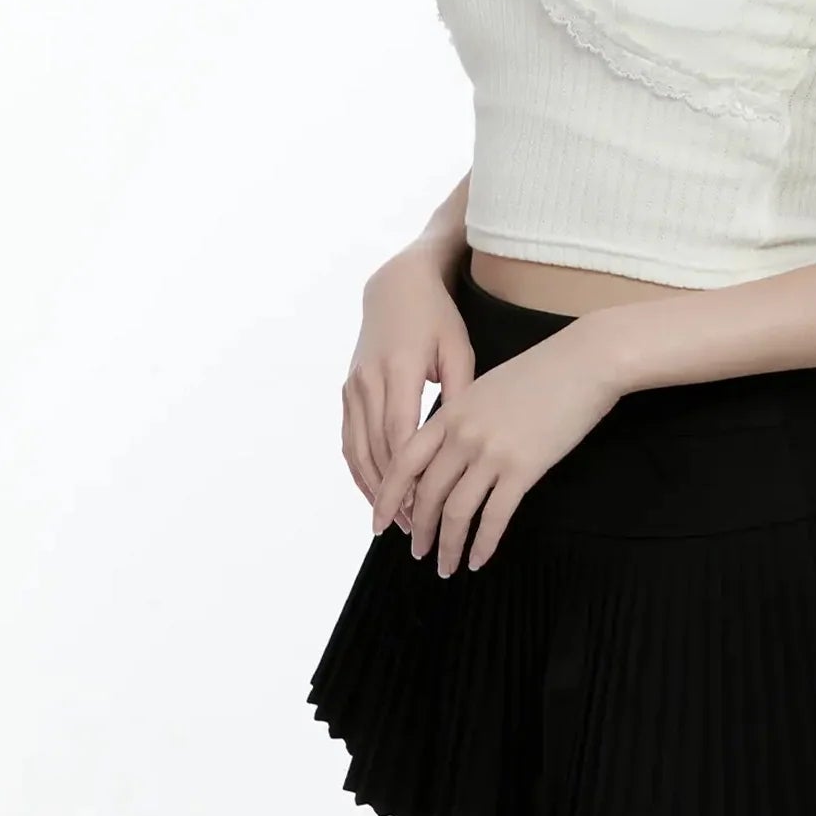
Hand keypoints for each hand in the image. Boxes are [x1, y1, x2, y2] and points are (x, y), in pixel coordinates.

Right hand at [342, 246, 474, 535]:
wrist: (396, 286)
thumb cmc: (437, 318)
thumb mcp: (458, 349)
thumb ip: (461, 392)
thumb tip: (468, 440)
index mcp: (400, 370)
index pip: (401, 434)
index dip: (411, 475)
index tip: (425, 507)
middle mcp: (370, 381)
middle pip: (377, 450)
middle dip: (393, 493)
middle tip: (413, 528)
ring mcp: (354, 386)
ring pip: (357, 449)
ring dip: (373, 488)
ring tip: (392, 520)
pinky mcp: (347, 390)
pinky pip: (348, 439)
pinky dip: (358, 470)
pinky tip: (372, 493)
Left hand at [372, 317, 622, 575]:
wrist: (585, 361)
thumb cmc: (542, 372)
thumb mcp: (487, 388)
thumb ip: (462, 418)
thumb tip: (447, 453)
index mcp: (450, 413)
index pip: (404, 462)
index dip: (387, 497)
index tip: (378, 522)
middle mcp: (463, 435)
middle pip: (426, 493)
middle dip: (419, 529)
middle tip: (418, 551)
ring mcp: (492, 452)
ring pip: (457, 511)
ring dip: (447, 545)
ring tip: (445, 565)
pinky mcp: (523, 468)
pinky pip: (494, 517)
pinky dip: (483, 543)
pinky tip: (479, 559)